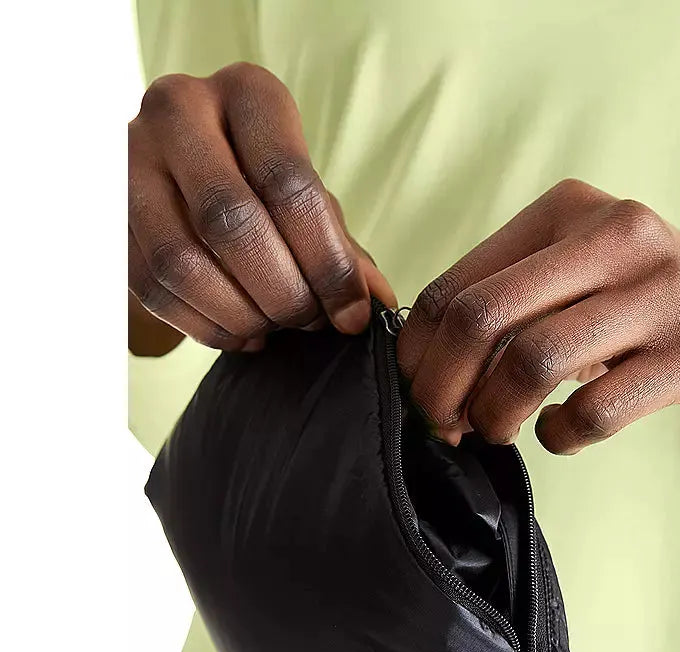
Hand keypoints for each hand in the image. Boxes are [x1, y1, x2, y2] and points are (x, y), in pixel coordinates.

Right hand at [128, 62, 395, 351]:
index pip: (289, 184)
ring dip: (242, 315)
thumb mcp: (310, 200)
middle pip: (231, 223)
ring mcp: (131, 160)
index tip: (351, 314)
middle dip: (283, 293)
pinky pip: (155, 289)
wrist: (187, 174)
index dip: (327, 263)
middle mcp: (179, 111)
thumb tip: (375, 301)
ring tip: (275, 328)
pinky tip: (243, 333)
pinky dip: (208, 327)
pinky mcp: (109, 214)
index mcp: (248, 95)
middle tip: (309, 321)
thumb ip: (342, 247)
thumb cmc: (266, 186)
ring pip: (184, 263)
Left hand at [398, 179, 679, 453]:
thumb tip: (424, 362)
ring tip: (495, 432)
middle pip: (486, 318)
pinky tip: (561, 434)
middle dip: (443, 388)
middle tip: (443, 426)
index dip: (421, 352)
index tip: (417, 393)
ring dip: (495, 415)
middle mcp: (620, 233)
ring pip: (534, 362)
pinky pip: (596, 410)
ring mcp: (666, 290)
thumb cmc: (652, 309)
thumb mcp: (585, 276)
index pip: (461, 284)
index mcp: (573, 207)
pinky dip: (561, 435)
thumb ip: (512, 300)